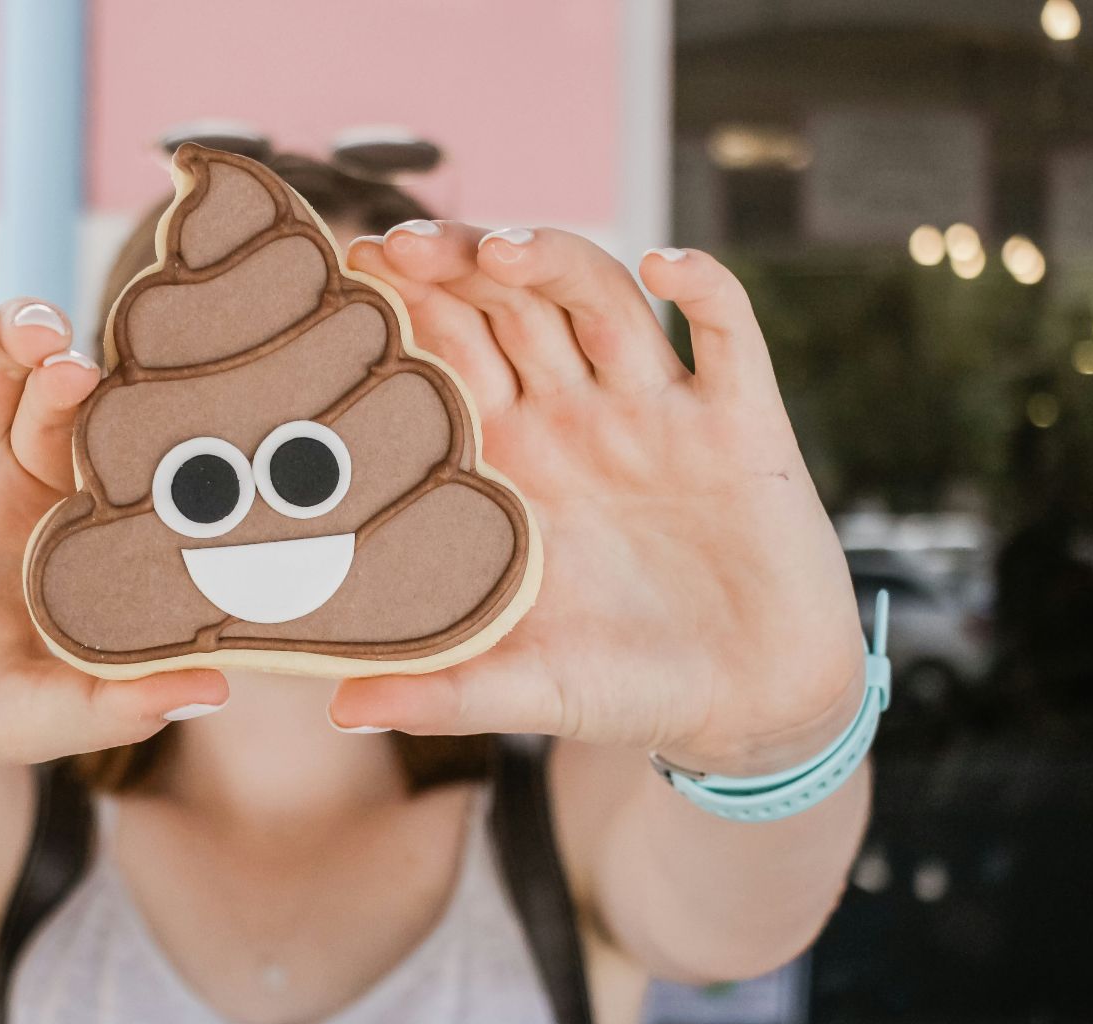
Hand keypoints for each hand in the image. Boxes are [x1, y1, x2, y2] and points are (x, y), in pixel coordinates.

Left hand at [329, 224, 864, 774]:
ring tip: (504, 249)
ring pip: (602, 300)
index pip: (449, 355)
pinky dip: (706, 288)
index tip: (352, 271)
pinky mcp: (742, 425)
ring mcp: (659, 413)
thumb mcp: (528, 689)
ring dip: (556, 260)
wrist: (752, 706)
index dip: (407, 306)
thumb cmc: (628, 689)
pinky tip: (670, 266)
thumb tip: (340, 709)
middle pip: (511, 306)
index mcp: (514, 462)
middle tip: (405, 244)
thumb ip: (442, 692)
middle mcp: (579, 418)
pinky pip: (730, 334)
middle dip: (460, 265)